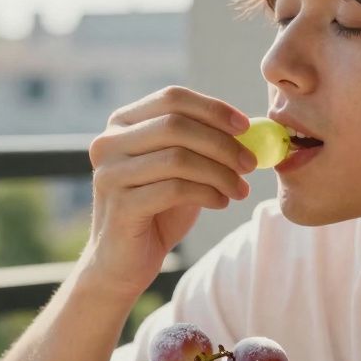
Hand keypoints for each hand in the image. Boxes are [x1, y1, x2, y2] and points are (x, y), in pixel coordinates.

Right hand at [80, 86, 255, 301]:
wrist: (124, 262)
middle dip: (222, 143)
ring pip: (178, 158)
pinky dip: (207, 193)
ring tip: (240, 189)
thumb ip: (202, 144)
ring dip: (219, 172)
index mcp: (122, 123)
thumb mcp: (180, 170)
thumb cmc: (156, 211)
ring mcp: (110, 174)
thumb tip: (250, 126)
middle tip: (251, 163)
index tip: (246, 127)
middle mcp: (108, 143)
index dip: (213, 109)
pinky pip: (174, 189)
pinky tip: (220, 202)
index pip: (172, 98)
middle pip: (176, 125)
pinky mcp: (120, 206)